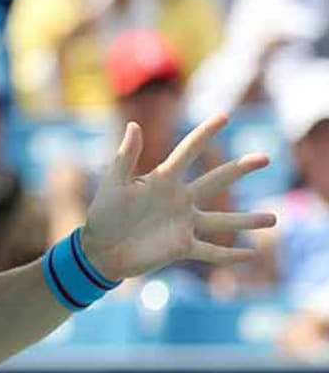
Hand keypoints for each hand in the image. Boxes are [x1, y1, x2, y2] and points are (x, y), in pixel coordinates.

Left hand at [78, 114, 276, 281]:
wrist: (98, 249)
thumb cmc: (103, 213)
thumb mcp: (114, 183)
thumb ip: (126, 157)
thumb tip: (134, 124)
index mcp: (162, 180)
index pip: (188, 152)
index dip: (204, 134)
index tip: (223, 116)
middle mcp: (179, 200)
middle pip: (216, 181)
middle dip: (240, 169)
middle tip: (265, 157)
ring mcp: (183, 224)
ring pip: (222, 221)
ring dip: (247, 220)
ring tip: (274, 219)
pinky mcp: (181, 247)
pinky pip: (211, 252)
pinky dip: (230, 255)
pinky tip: (252, 254)